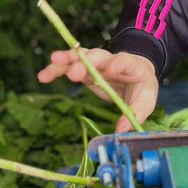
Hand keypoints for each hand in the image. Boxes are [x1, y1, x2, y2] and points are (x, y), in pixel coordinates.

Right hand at [38, 49, 158, 132]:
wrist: (137, 75)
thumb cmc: (141, 88)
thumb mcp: (145, 103)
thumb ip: (133, 114)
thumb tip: (120, 130)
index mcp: (131, 66)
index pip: (124, 61)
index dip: (117, 64)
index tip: (110, 69)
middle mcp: (111, 60)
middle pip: (98, 57)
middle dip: (86, 63)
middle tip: (74, 72)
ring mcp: (96, 64)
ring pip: (80, 57)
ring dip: (66, 60)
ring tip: (53, 62)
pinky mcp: (85, 70)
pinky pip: (69, 67)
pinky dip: (56, 70)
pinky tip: (43, 76)